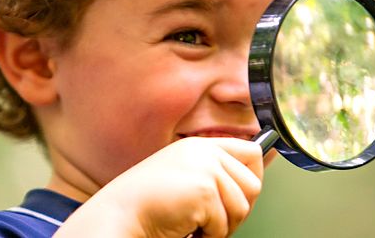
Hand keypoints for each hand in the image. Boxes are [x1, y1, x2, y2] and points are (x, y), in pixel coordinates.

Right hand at [54, 137, 263, 237]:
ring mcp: (206, 169)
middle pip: (253, 184)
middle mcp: (206, 153)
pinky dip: (207, 235)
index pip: (252, 152)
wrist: (120, 214)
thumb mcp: (185, 177)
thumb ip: (215, 173)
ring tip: (195, 223)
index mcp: (201, 146)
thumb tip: (255, 181)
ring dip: (221, 226)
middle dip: (238, 210)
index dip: (255, 176)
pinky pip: (223, 223)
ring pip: (242, 207)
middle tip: (212, 220)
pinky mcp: (204, 191)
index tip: (245, 196)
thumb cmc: (147, 203)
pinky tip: (186, 227)